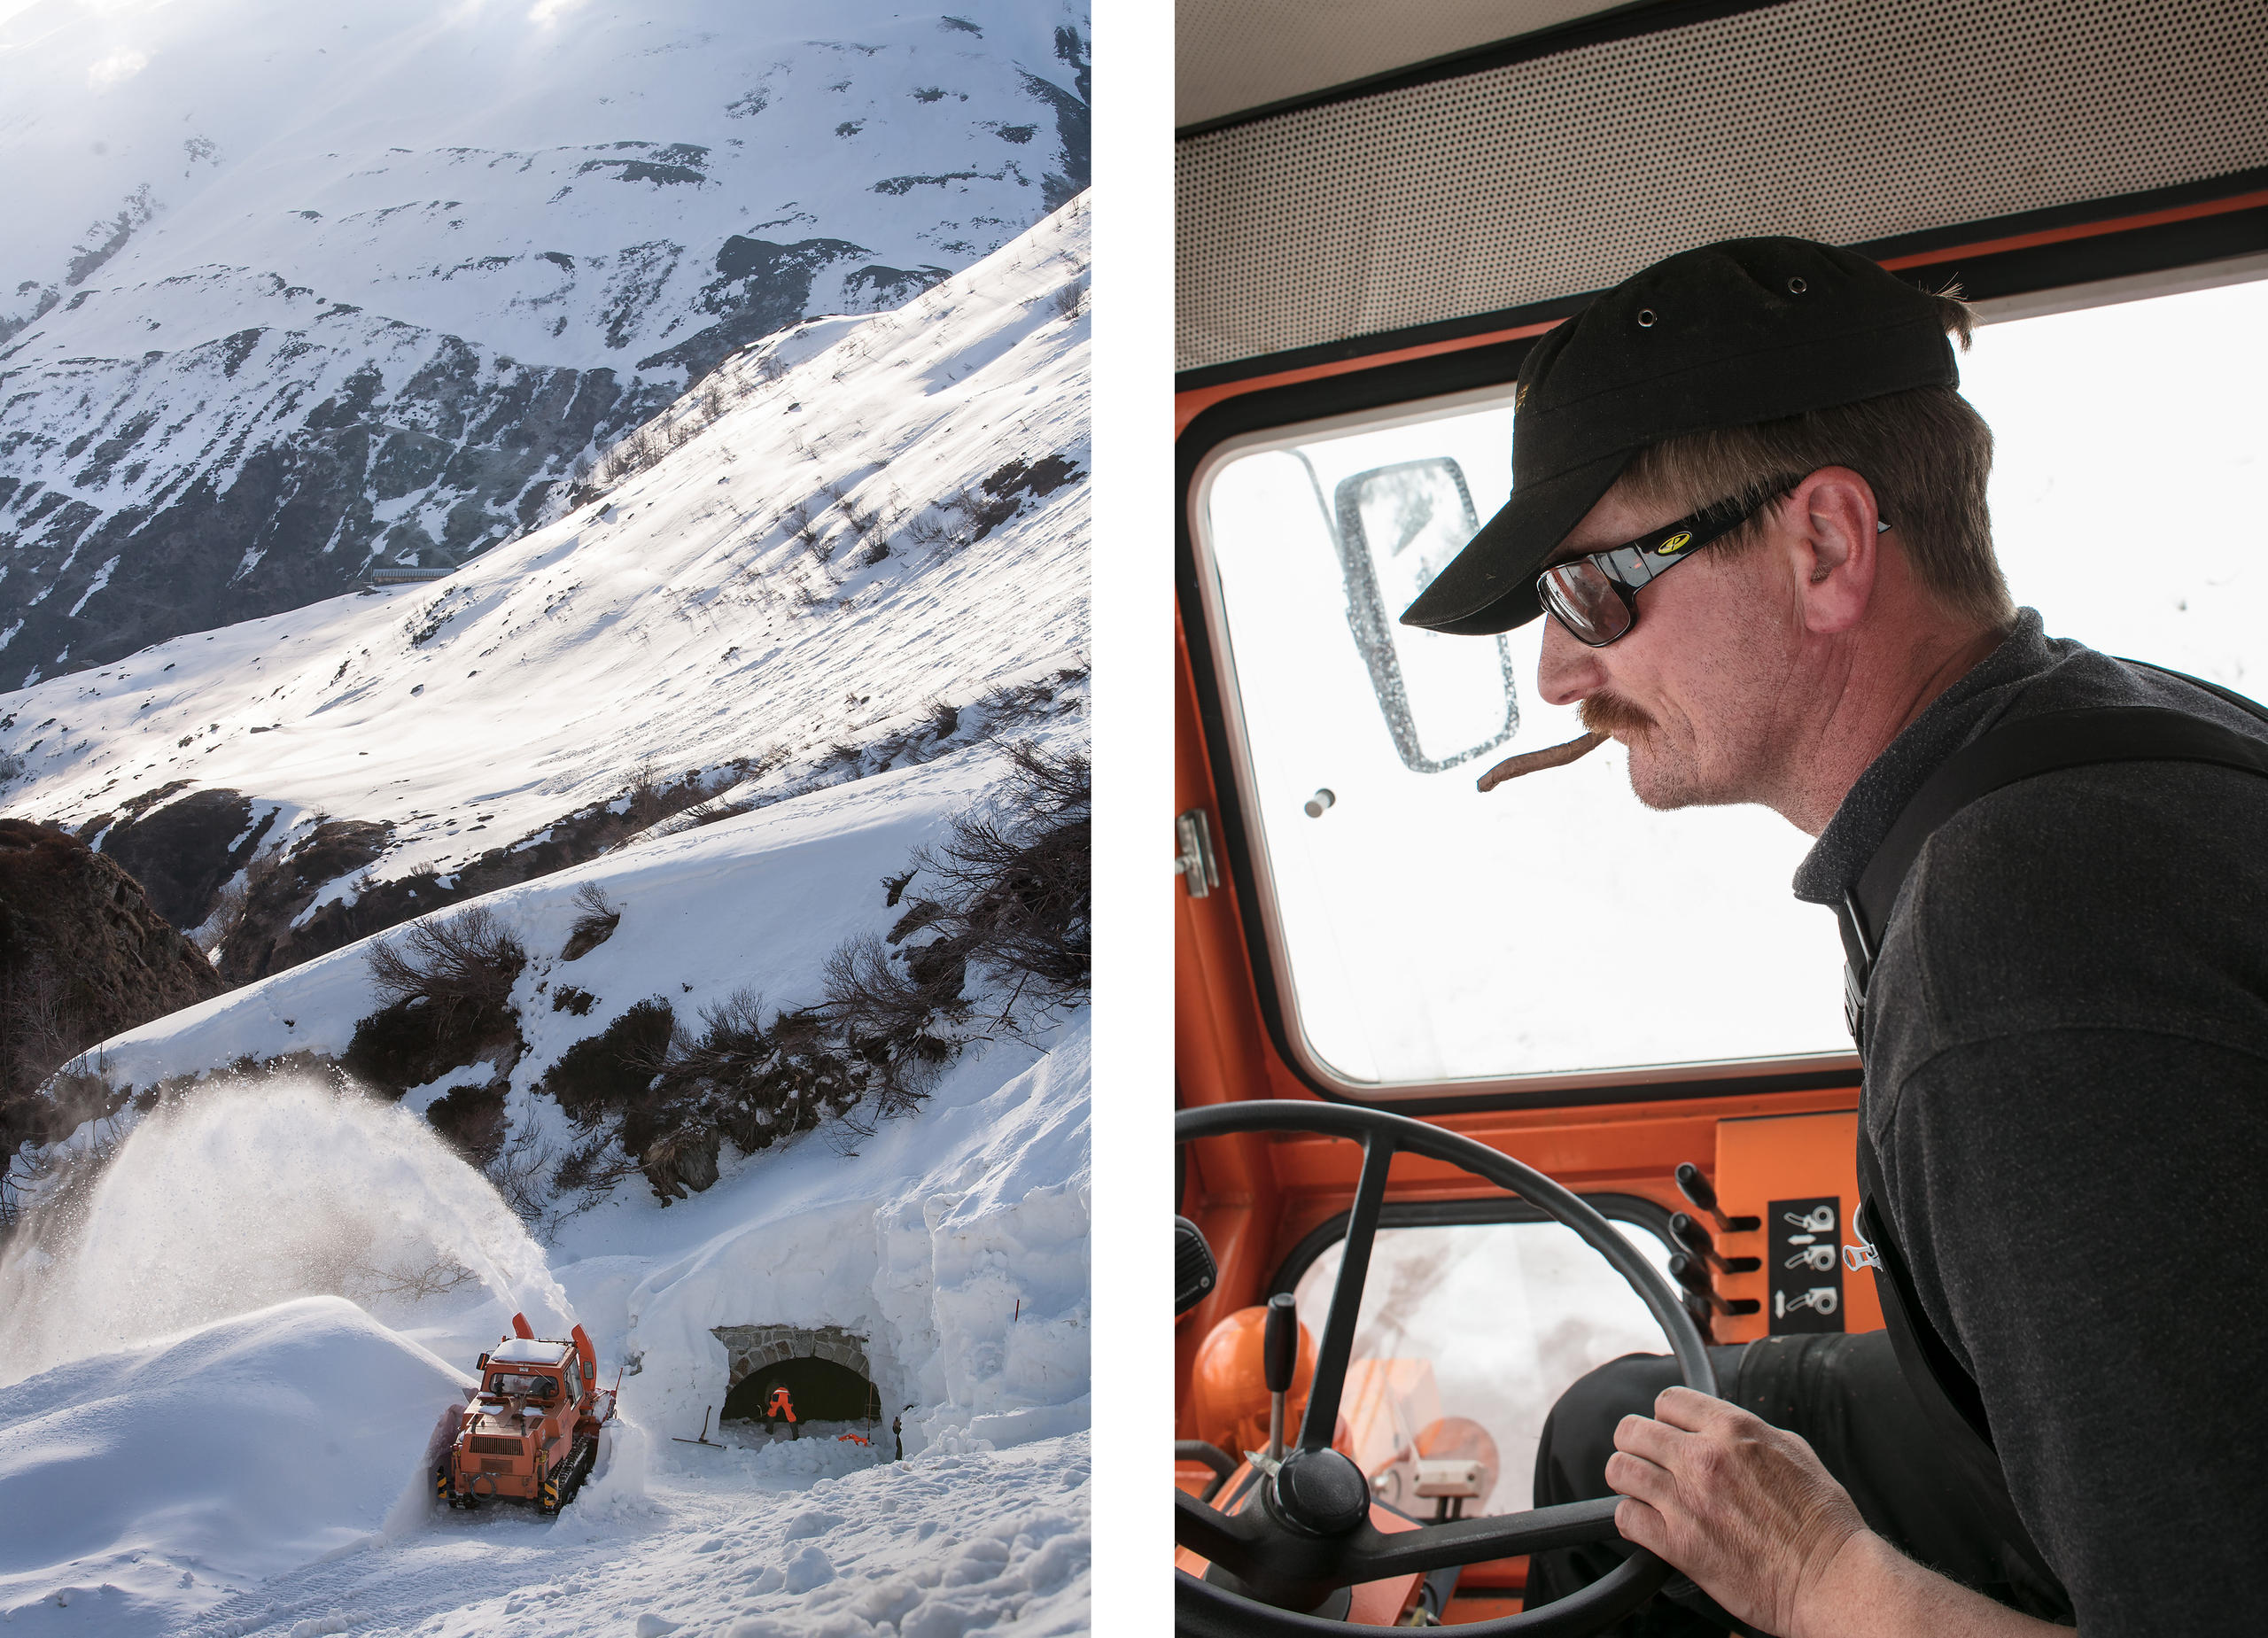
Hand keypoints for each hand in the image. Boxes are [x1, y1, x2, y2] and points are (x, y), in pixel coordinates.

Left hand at [1605, 1385, 1867, 1637]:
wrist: (1831, 1580)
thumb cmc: (1823, 1522)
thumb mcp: (1795, 1452)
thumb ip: (1751, 1433)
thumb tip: (1724, 1429)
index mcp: (1733, 1429)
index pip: (1668, 1400)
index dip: (1666, 1418)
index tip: (1670, 1433)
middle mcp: (1703, 1457)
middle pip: (1632, 1430)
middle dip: (1637, 1444)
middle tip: (1649, 1462)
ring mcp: (1686, 1500)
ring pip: (1620, 1469)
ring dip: (1629, 1480)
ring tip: (1643, 1492)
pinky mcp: (1677, 1544)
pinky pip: (1626, 1517)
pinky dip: (1632, 1520)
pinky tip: (1649, 1525)